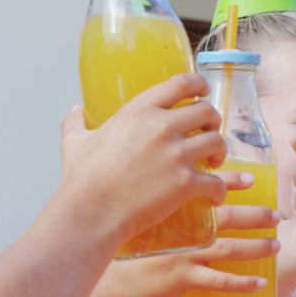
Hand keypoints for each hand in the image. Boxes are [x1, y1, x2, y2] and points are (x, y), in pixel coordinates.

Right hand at [58, 74, 227, 248]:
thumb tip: (76, 111)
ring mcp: (176, 155)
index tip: (204, 92)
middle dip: (213, 123)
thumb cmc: (82, 180)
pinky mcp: (185, 183)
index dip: (199, 85)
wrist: (91, 213)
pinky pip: (216, 181)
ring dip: (219, 153)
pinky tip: (214, 195)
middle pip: (207, 111)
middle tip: (207, 136)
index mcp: (139, 111)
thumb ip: (77, 123)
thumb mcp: (75, 142)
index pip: (182, 83)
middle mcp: (162, 127)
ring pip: (217, 142)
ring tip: (212, 164)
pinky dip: (219, 189)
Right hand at [81, 175, 280, 296]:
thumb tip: (99, 132)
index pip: (205, 188)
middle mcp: (180, 226)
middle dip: (255, 213)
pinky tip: (260, 284)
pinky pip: (218, 280)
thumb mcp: (102, 188)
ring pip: (229, 247)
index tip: (250, 178)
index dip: (229, 181)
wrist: (83, 261)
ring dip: (256, 246)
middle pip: (226, 215)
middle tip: (278, 212)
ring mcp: (182, 252)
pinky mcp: (180, 277)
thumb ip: (110, 163)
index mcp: (166, 204)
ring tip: (276, 245)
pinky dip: (242, 283)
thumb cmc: (90, 226)